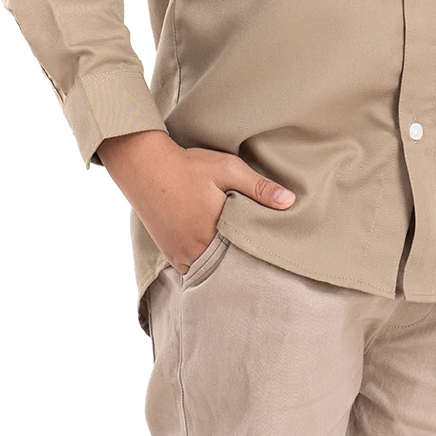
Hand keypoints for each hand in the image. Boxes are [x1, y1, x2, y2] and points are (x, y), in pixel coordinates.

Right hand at [95, 130, 295, 272]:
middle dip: (241, 258)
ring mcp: (180, 255)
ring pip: (210, 268)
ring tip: (234, 249)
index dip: (259, 250)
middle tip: (254, 251)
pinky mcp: (169, 254)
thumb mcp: (228, 169)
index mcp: (215, 231)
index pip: (247, 253)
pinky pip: (192, 268)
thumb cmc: (189, 166)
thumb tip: (290, 202)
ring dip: (222, 261)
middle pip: (228, 264)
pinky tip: (212, 248)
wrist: (145, 166)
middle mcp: (196, 250)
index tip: (271, 247)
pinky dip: (203, 262)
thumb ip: (259, 188)